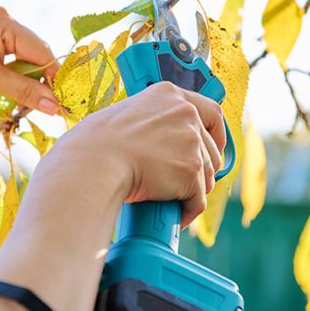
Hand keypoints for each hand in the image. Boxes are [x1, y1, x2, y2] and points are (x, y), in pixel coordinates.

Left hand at [0, 6, 59, 113]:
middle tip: (46, 108)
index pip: (40, 50)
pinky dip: (12, 75)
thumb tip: (55, 106)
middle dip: (39, 80)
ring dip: (26, 80)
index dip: (52, 77)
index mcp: (2, 20)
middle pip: (33, 52)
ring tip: (26, 103)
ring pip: (21, 57)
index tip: (62, 102)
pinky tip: (12, 92)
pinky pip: (7, 57)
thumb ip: (25, 91)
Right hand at [49, 82, 226, 224]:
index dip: (217, 135)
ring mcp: (191, 142)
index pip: (212, 111)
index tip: (213, 148)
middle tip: (186, 183)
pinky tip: (175, 215)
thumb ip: (152, 123)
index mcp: (169, 95)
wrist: (92, 163)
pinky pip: (198, 200)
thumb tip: (161, 145)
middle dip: (202, 169)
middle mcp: (186, 113)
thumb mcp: (127, 117)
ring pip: (206, 176)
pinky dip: (188, 211)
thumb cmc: (96, 145)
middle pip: (211, 149)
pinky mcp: (191, 171)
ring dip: (192, 191)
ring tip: (171, 200)